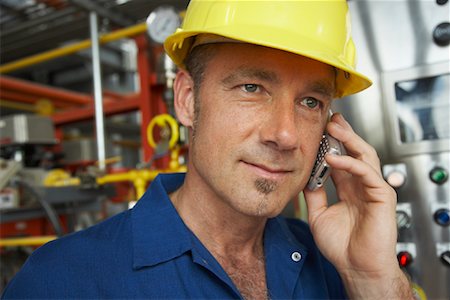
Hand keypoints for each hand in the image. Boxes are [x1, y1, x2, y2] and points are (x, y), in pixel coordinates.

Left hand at [303, 113, 411, 298]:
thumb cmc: (341, 246)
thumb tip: (302, 177)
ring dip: (349, 139)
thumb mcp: (318, 214)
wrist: (356, 267)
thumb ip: (313, 194)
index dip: (331, 144)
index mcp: (349, 188)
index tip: (317, 130)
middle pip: (354, 151)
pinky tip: (333, 157)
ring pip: (365, 155)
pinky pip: (367, 172)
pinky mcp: (382, 195)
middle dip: (342, 133)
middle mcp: (362, 185)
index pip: (341, 158)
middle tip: (329, 118)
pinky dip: (350, 163)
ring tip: (333, 127)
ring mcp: (373, 188)